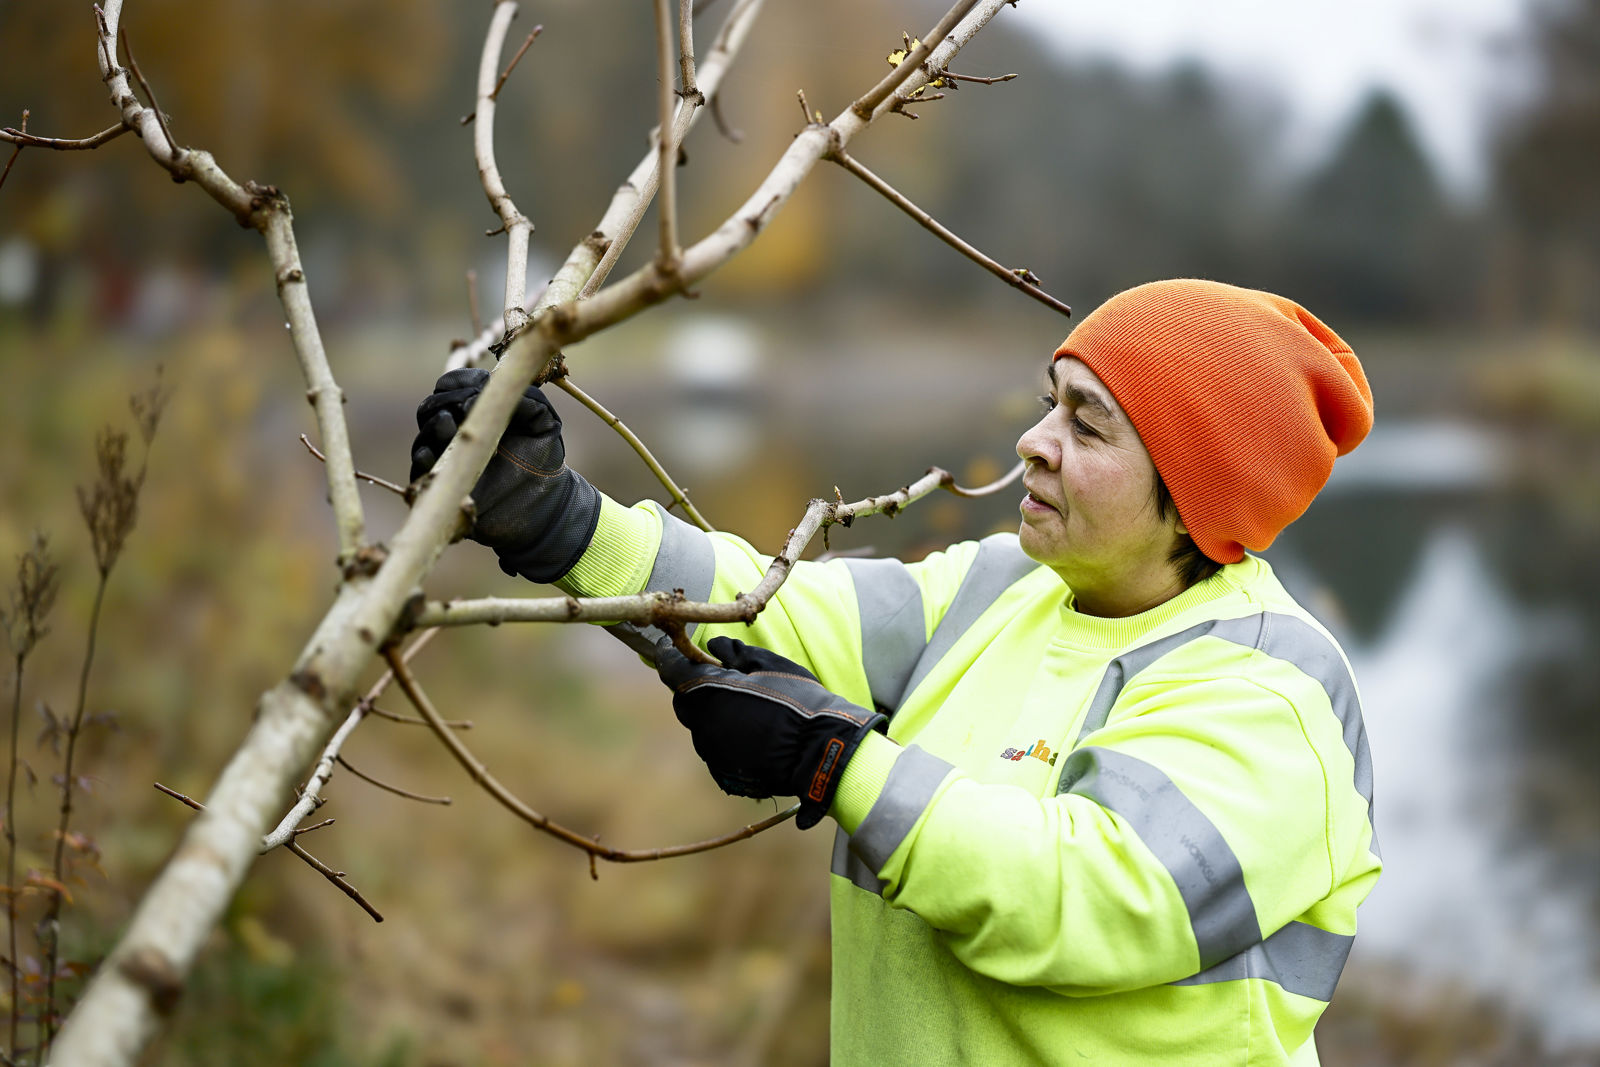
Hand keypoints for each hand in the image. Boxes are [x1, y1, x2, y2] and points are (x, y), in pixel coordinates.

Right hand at [410, 368, 600, 582]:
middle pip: (432, 406)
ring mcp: (447, 457)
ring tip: (452, 426)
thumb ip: (527, 398)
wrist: (544, 506)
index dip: (458, 382)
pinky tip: (436, 453)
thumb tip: (496, 385)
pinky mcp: (442, 484)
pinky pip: (420, 468)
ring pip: (425, 432)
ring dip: (434, 425)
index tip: (475, 388)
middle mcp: (457, 430)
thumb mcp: (544, 422)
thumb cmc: (544, 461)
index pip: (452, 385)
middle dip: (444, 402)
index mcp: (478, 410)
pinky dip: (424, 457)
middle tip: (463, 409)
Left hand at [656, 636, 886, 828]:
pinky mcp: (722, 772)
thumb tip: (713, 646)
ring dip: (712, 713)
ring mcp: (711, 752)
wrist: (820, 750)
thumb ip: (735, 652)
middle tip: (720, 678)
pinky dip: (726, 736)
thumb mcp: (768, 665)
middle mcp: (701, 724)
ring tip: (745, 707)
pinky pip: (716, 747)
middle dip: (695, 687)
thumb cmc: (797, 699)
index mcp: (707, 692)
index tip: (674, 648)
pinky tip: (753, 733)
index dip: (671, 656)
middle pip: (684, 701)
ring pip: (700, 726)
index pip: (671, 669)